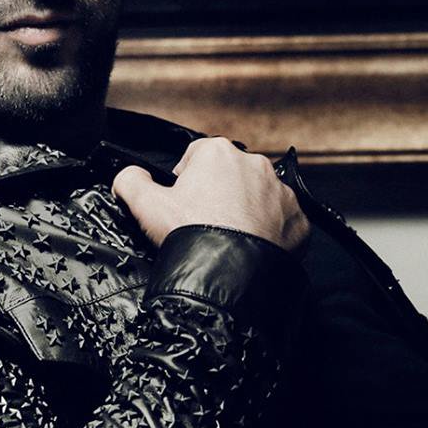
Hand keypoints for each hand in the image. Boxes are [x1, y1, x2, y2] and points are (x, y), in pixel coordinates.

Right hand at [112, 137, 309, 251]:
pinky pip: (281, 221)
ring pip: (257, 198)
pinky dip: (269, 232)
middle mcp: (255, 165)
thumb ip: (130, 181)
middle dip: (217, 194)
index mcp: (218, 153)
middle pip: (229, 176)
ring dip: (244, 211)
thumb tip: (128, 176)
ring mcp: (281, 192)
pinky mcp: (298, 219)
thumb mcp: (145, 205)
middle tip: (202, 223)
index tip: (181, 203)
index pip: (196, 157)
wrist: (231, 275)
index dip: (184, 180)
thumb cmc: (191, 235)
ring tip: (227, 238)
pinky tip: (251, 247)